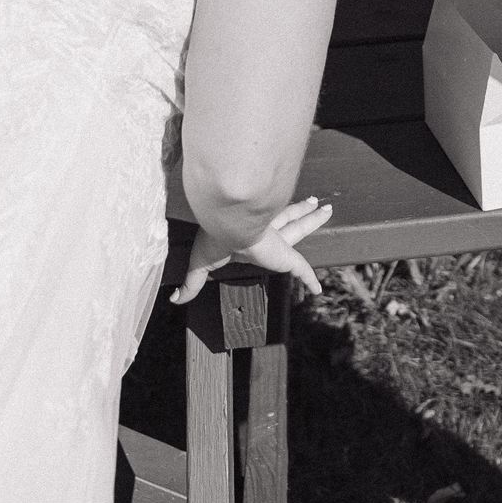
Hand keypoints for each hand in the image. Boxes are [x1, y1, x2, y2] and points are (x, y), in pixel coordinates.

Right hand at [171, 195, 332, 305]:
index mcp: (249, 234)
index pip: (265, 226)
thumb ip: (192, 282)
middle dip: (302, 211)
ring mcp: (279, 241)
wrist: (228, 224)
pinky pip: (301, 269)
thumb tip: (174, 300)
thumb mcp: (200, 264)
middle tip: (317, 202)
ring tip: (327, 209)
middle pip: (290, 219)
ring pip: (301, 228)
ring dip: (314, 220)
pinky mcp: (285, 255)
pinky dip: (309, 279)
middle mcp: (267, 232)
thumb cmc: (213, 238)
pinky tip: (318, 289)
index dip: (272, 222)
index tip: (278, 216)